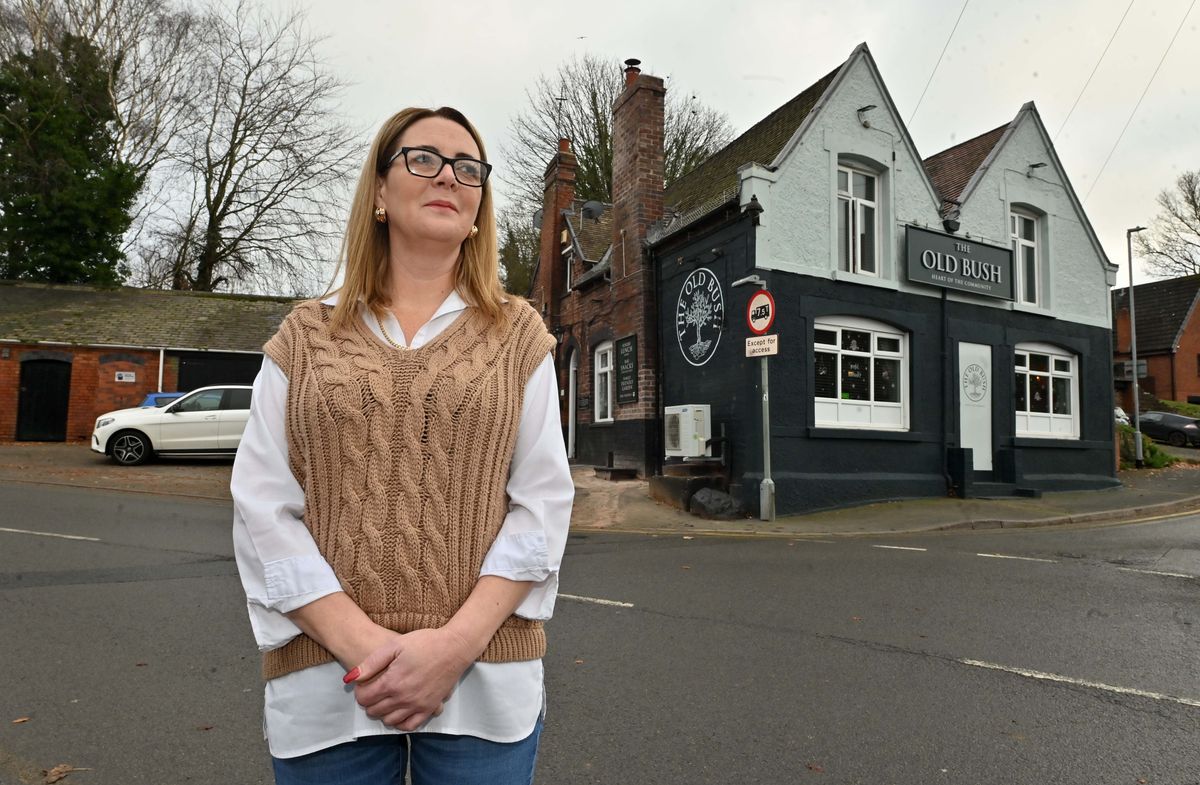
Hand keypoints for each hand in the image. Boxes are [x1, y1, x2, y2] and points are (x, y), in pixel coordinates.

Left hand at [345, 627, 474, 731]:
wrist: (454, 648)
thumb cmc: (424, 642)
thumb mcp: (394, 645)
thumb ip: (371, 663)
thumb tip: (350, 678)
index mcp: (392, 682)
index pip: (364, 698)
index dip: (360, 691)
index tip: (364, 683)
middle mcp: (403, 698)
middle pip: (374, 711)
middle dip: (369, 701)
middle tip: (374, 689)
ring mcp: (417, 706)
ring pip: (389, 720)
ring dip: (383, 712)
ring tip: (386, 698)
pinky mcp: (429, 709)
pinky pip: (409, 725)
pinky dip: (400, 722)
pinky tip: (399, 711)